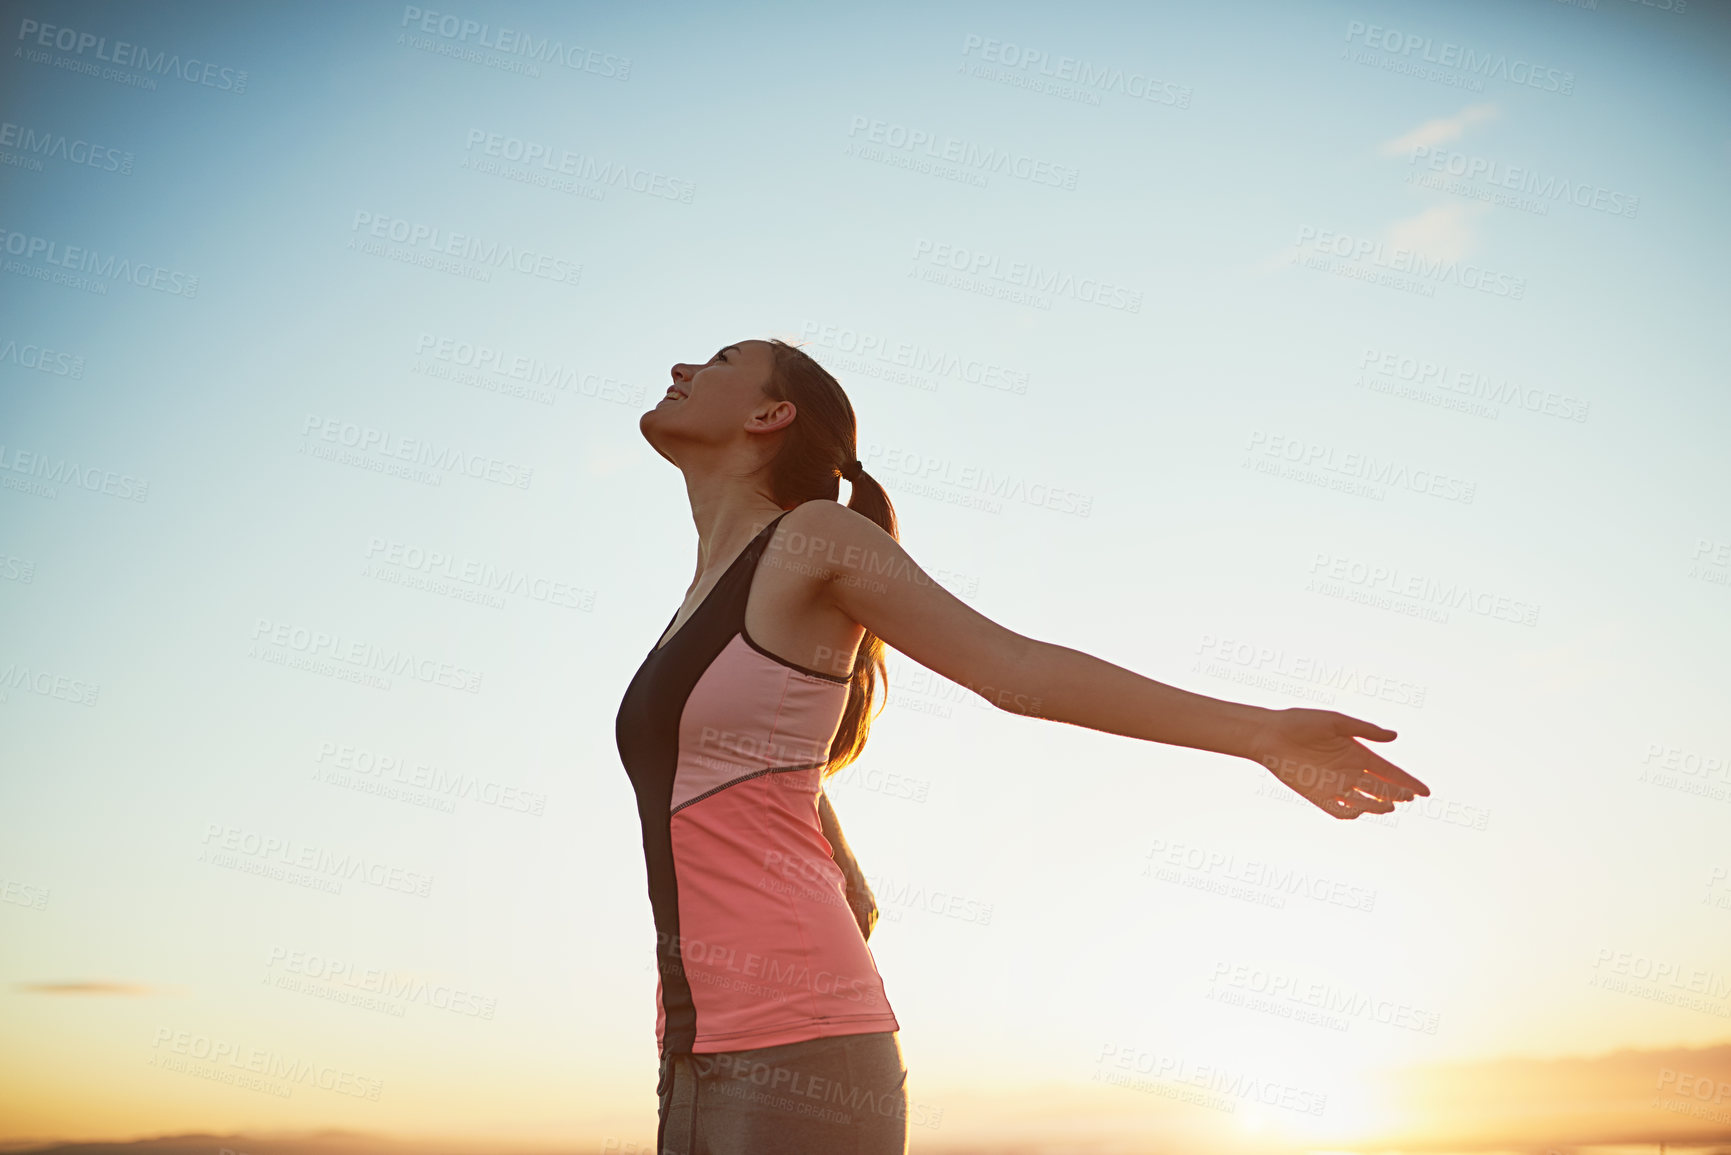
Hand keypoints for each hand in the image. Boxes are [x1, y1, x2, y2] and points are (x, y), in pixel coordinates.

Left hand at [1244, 708, 1428, 819]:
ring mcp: (1335, 785)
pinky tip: (1359, 810)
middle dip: (1396, 794)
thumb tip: (1394, 736)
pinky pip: (1340, 811)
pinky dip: (1352, 813)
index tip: (1425, 792)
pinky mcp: (1318, 796)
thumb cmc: (1300, 722)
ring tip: (1388, 804)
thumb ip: (1364, 731)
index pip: (1389, 772)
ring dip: (1378, 805)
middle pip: (1381, 789)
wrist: (1269, 734)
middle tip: (1407, 797)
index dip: (1407, 782)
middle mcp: (1349, 772)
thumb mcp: (1335, 722)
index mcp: (1357, 753)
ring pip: (1365, 802)